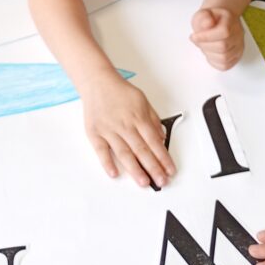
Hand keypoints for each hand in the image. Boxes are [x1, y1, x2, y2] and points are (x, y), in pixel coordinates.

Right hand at [82, 72, 175, 188]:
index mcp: (138, 117)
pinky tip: (115, 173)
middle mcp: (125, 125)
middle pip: (142, 150)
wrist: (97, 82)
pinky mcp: (95, 133)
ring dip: (135, 170)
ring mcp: (109, 130)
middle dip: (153, 168)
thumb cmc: (120, 92)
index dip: (163, 158)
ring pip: (124, 153)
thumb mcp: (143, 101)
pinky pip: (101, 150)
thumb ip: (153, 120)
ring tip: (144, 182)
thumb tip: (161, 138)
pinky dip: (107, 163)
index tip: (170, 170)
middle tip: (161, 181)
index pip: (154, 142)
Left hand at [190, 7, 243, 70]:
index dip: (206, 37)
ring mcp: (239, 46)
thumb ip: (203, 17)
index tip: (194, 36)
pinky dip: (213, 61)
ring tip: (204, 46)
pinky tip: (210, 52)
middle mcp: (238, 34)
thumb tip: (208, 23)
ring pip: (224, 58)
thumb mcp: (202, 14)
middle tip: (198, 41)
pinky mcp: (236, 56)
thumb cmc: (210, 19)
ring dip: (208, 54)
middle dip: (205, 46)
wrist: (218, 21)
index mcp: (230, 20)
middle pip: (223, 47)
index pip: (224, 32)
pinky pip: (225, 65)